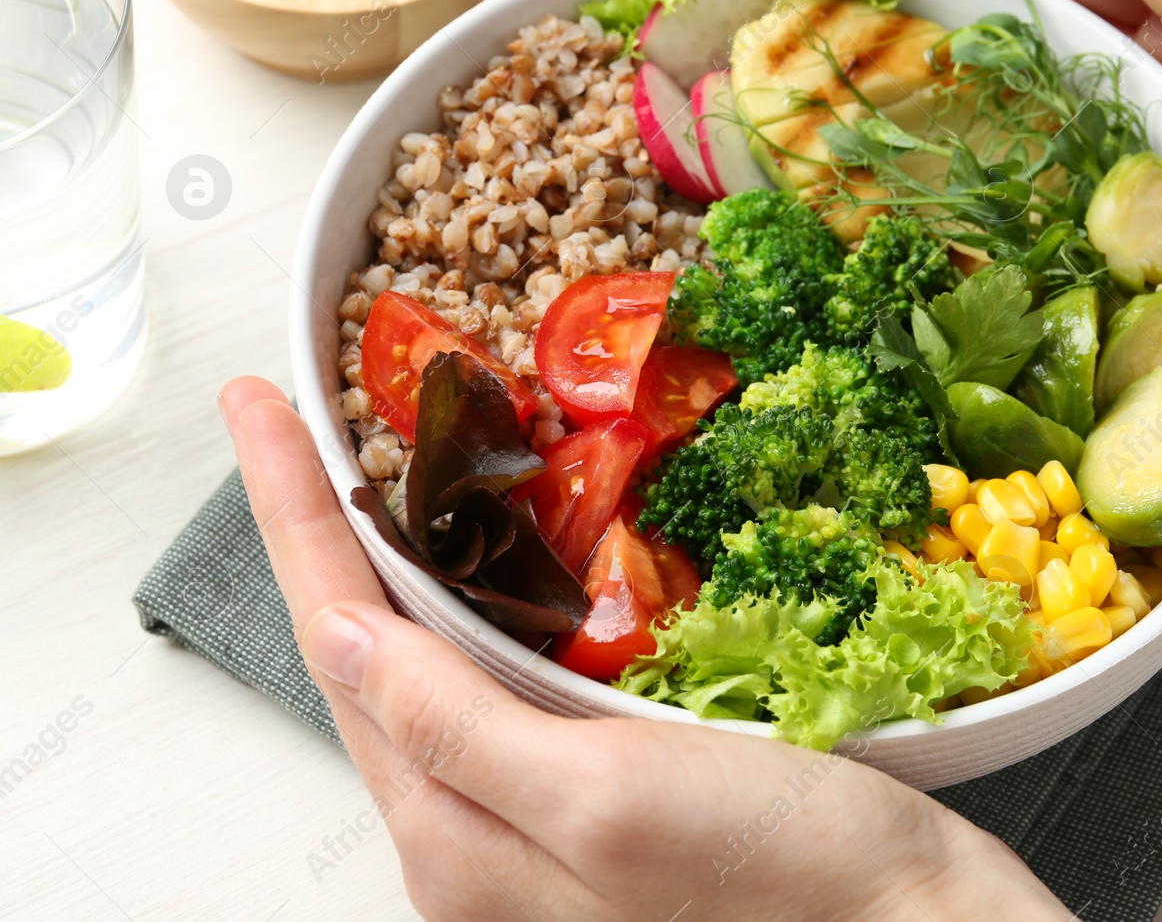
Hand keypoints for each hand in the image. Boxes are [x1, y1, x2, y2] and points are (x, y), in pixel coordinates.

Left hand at [219, 376, 1070, 920]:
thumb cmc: (780, 876)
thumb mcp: (605, 799)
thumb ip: (460, 730)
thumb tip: (344, 637)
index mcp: (456, 839)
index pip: (342, 644)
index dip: (292, 514)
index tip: (259, 409)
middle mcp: (474, 835)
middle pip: (365, 655)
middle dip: (319, 530)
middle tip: (291, 422)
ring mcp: (530, 819)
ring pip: (424, 668)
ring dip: (381, 562)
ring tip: (354, 470)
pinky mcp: (591, 795)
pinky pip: (492, 688)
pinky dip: (463, 606)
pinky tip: (475, 562)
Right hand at [853, 0, 1161, 550]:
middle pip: (1032, 43)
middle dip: (938, 19)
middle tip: (841, 15)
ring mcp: (1148, 194)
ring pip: (1027, 140)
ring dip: (947, 119)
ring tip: (856, 109)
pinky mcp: (1137, 279)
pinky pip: (1040, 238)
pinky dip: (982, 226)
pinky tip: (922, 227)